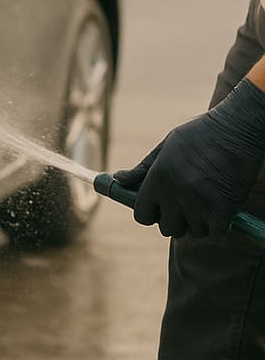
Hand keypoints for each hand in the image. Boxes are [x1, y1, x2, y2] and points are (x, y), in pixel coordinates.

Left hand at [115, 78, 264, 237]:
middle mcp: (174, 193)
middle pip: (168, 228)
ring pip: (193, 232)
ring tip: (205, 205)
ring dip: (199, 223)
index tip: (159, 209)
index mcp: (157, 178)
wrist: (238, 127)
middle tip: (185, 207)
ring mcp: (199, 202)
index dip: (150, 214)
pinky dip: (219, 225)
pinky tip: (221, 210)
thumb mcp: (166, 146)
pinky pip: (216, 232)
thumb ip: (143, 168)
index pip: (142, 215)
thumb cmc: (201, 134)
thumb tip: (119, 179)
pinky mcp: (224, 207)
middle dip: (175, 220)